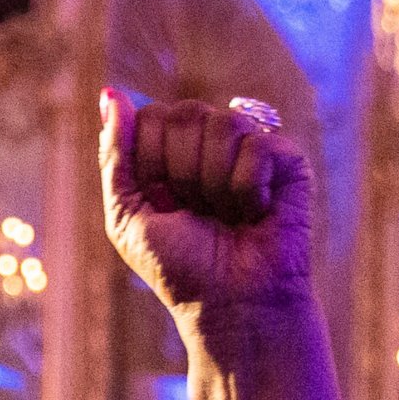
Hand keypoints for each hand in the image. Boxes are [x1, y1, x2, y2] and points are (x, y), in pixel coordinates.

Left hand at [100, 90, 311, 321]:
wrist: (233, 306)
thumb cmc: (180, 269)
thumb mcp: (127, 218)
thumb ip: (116, 156)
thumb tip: (111, 94)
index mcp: (168, 152)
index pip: (150, 117)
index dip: (151, 163)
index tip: (163, 204)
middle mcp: (208, 143)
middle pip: (185, 113)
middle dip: (183, 173)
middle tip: (198, 213)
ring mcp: (249, 148)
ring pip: (224, 124)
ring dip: (216, 183)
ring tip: (227, 215)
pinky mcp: (287, 160)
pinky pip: (259, 145)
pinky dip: (250, 189)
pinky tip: (256, 212)